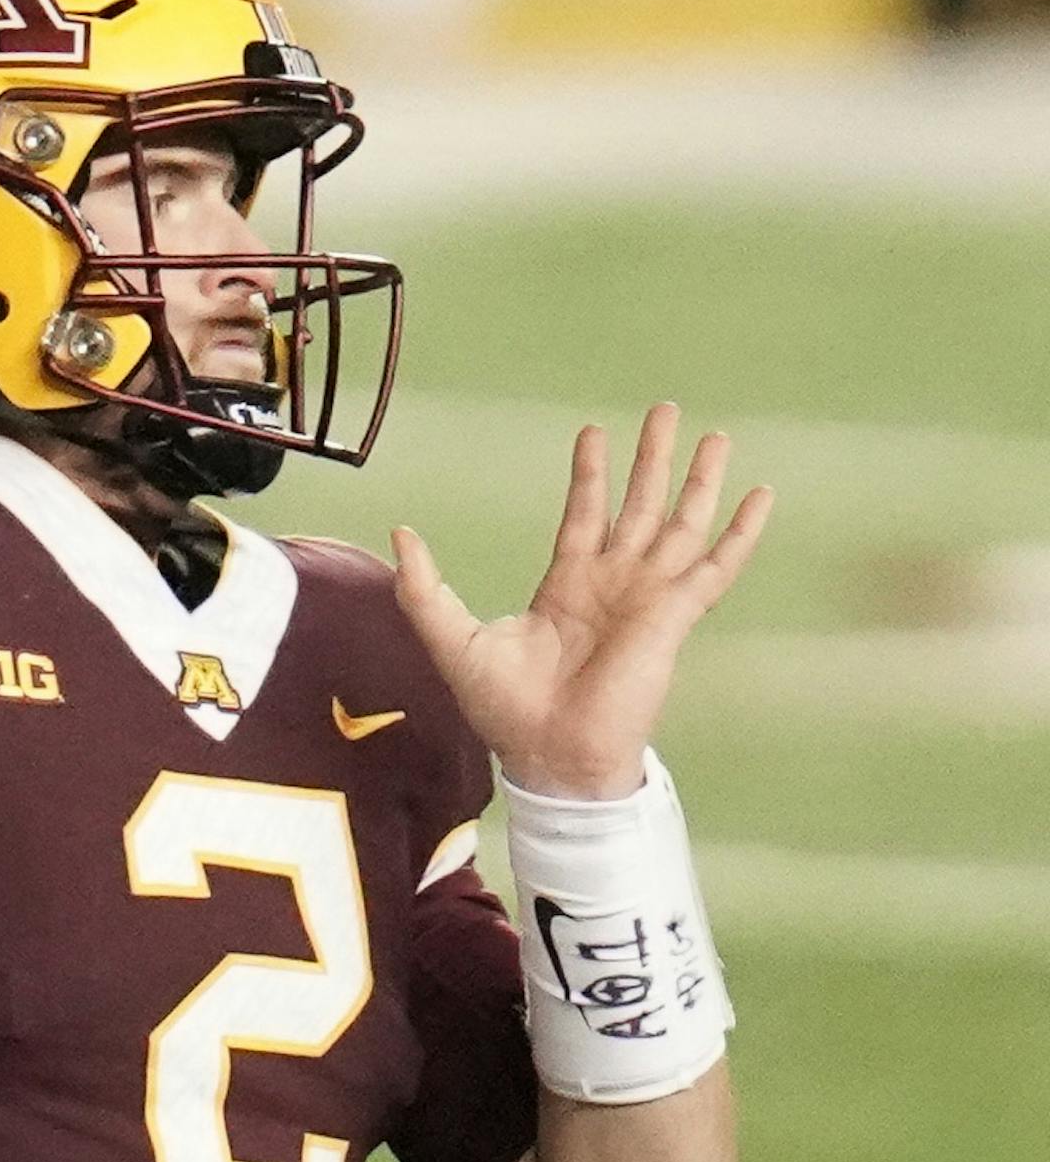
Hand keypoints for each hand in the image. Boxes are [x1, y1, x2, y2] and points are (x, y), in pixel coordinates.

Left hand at [390, 403, 773, 799]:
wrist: (549, 753)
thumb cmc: (504, 708)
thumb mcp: (451, 639)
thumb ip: (424, 589)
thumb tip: (400, 535)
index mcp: (567, 585)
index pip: (584, 514)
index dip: (591, 474)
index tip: (594, 432)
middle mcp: (613, 584)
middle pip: (638, 504)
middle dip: (652, 458)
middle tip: (665, 408)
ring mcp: (647, 596)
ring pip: (680, 523)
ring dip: (699, 481)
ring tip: (716, 436)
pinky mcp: (674, 615)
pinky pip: (715, 566)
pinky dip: (741, 532)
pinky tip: (761, 496)